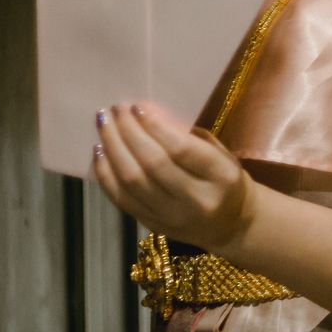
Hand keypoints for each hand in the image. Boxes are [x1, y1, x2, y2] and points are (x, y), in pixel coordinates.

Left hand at [93, 101, 255, 250]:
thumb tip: (146, 113)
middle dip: (129, 132)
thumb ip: (187, 136)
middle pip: (153, 164)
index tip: (137, 106)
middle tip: (116, 109)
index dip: (155, 126)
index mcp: (221, 176)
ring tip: (104, 125)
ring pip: (132, 182)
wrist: (231, 225)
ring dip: (113, 149)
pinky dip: (105, 174)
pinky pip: (121, 199)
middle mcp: (196, 200)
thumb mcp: (219, 154)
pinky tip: (100, 152)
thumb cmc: (224, 180)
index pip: (181, 149)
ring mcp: (172, 217)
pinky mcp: (152, 225)